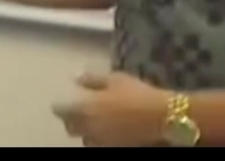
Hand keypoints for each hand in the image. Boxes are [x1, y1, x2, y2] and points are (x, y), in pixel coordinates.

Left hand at [51, 71, 168, 146]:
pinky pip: (99, 145)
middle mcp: (88, 128)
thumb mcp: (115, 79)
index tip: (65, 102)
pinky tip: (108, 131)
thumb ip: (92, 79)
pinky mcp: (115, 148)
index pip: (60, 110)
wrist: (164, 116)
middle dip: (72, 120)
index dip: (61, 106)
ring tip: (95, 122)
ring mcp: (102, 141)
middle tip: (79, 112)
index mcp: (84, 109)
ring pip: (84, 139)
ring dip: (86, 131)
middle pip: (70, 127)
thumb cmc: (137, 94)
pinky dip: (99, 139)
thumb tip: (75, 78)